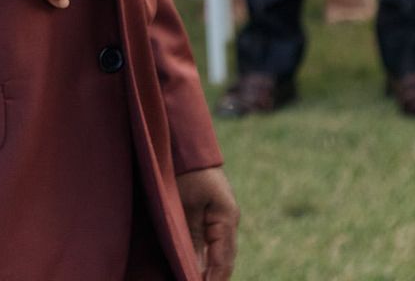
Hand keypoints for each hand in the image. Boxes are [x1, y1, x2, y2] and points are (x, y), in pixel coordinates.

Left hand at [177, 166, 238, 280]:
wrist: (187, 147)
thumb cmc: (186, 171)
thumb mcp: (186, 203)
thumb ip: (192, 235)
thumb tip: (196, 268)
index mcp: (227, 218)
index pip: (223, 260)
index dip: (213, 279)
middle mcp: (229, 222)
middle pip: (224, 259)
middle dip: (213, 277)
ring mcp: (222, 219)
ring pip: (218, 252)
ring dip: (209, 268)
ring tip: (194, 279)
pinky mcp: (212, 215)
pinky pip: (211, 242)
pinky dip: (205, 256)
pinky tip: (196, 267)